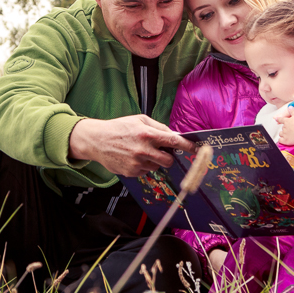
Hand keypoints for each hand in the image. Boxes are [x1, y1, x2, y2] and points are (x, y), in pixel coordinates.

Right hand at [67, 115, 194, 176]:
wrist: (97, 140)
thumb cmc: (119, 127)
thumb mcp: (139, 120)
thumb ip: (159, 127)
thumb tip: (175, 135)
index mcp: (147, 134)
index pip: (173, 142)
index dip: (187, 147)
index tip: (196, 149)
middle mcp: (143, 149)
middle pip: (168, 160)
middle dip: (169, 157)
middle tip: (162, 152)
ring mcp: (137, 163)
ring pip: (157, 166)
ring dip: (154, 161)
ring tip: (140, 152)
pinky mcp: (131, 172)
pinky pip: (146, 171)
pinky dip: (144, 166)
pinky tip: (133, 157)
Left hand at [274, 106, 293, 145]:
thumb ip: (292, 111)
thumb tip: (290, 107)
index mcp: (286, 121)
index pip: (280, 119)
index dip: (278, 119)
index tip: (276, 119)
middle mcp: (284, 127)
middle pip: (282, 128)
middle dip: (285, 128)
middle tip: (290, 129)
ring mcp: (285, 134)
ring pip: (281, 134)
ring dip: (283, 134)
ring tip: (287, 134)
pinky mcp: (286, 140)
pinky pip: (281, 140)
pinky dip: (281, 140)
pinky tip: (283, 140)